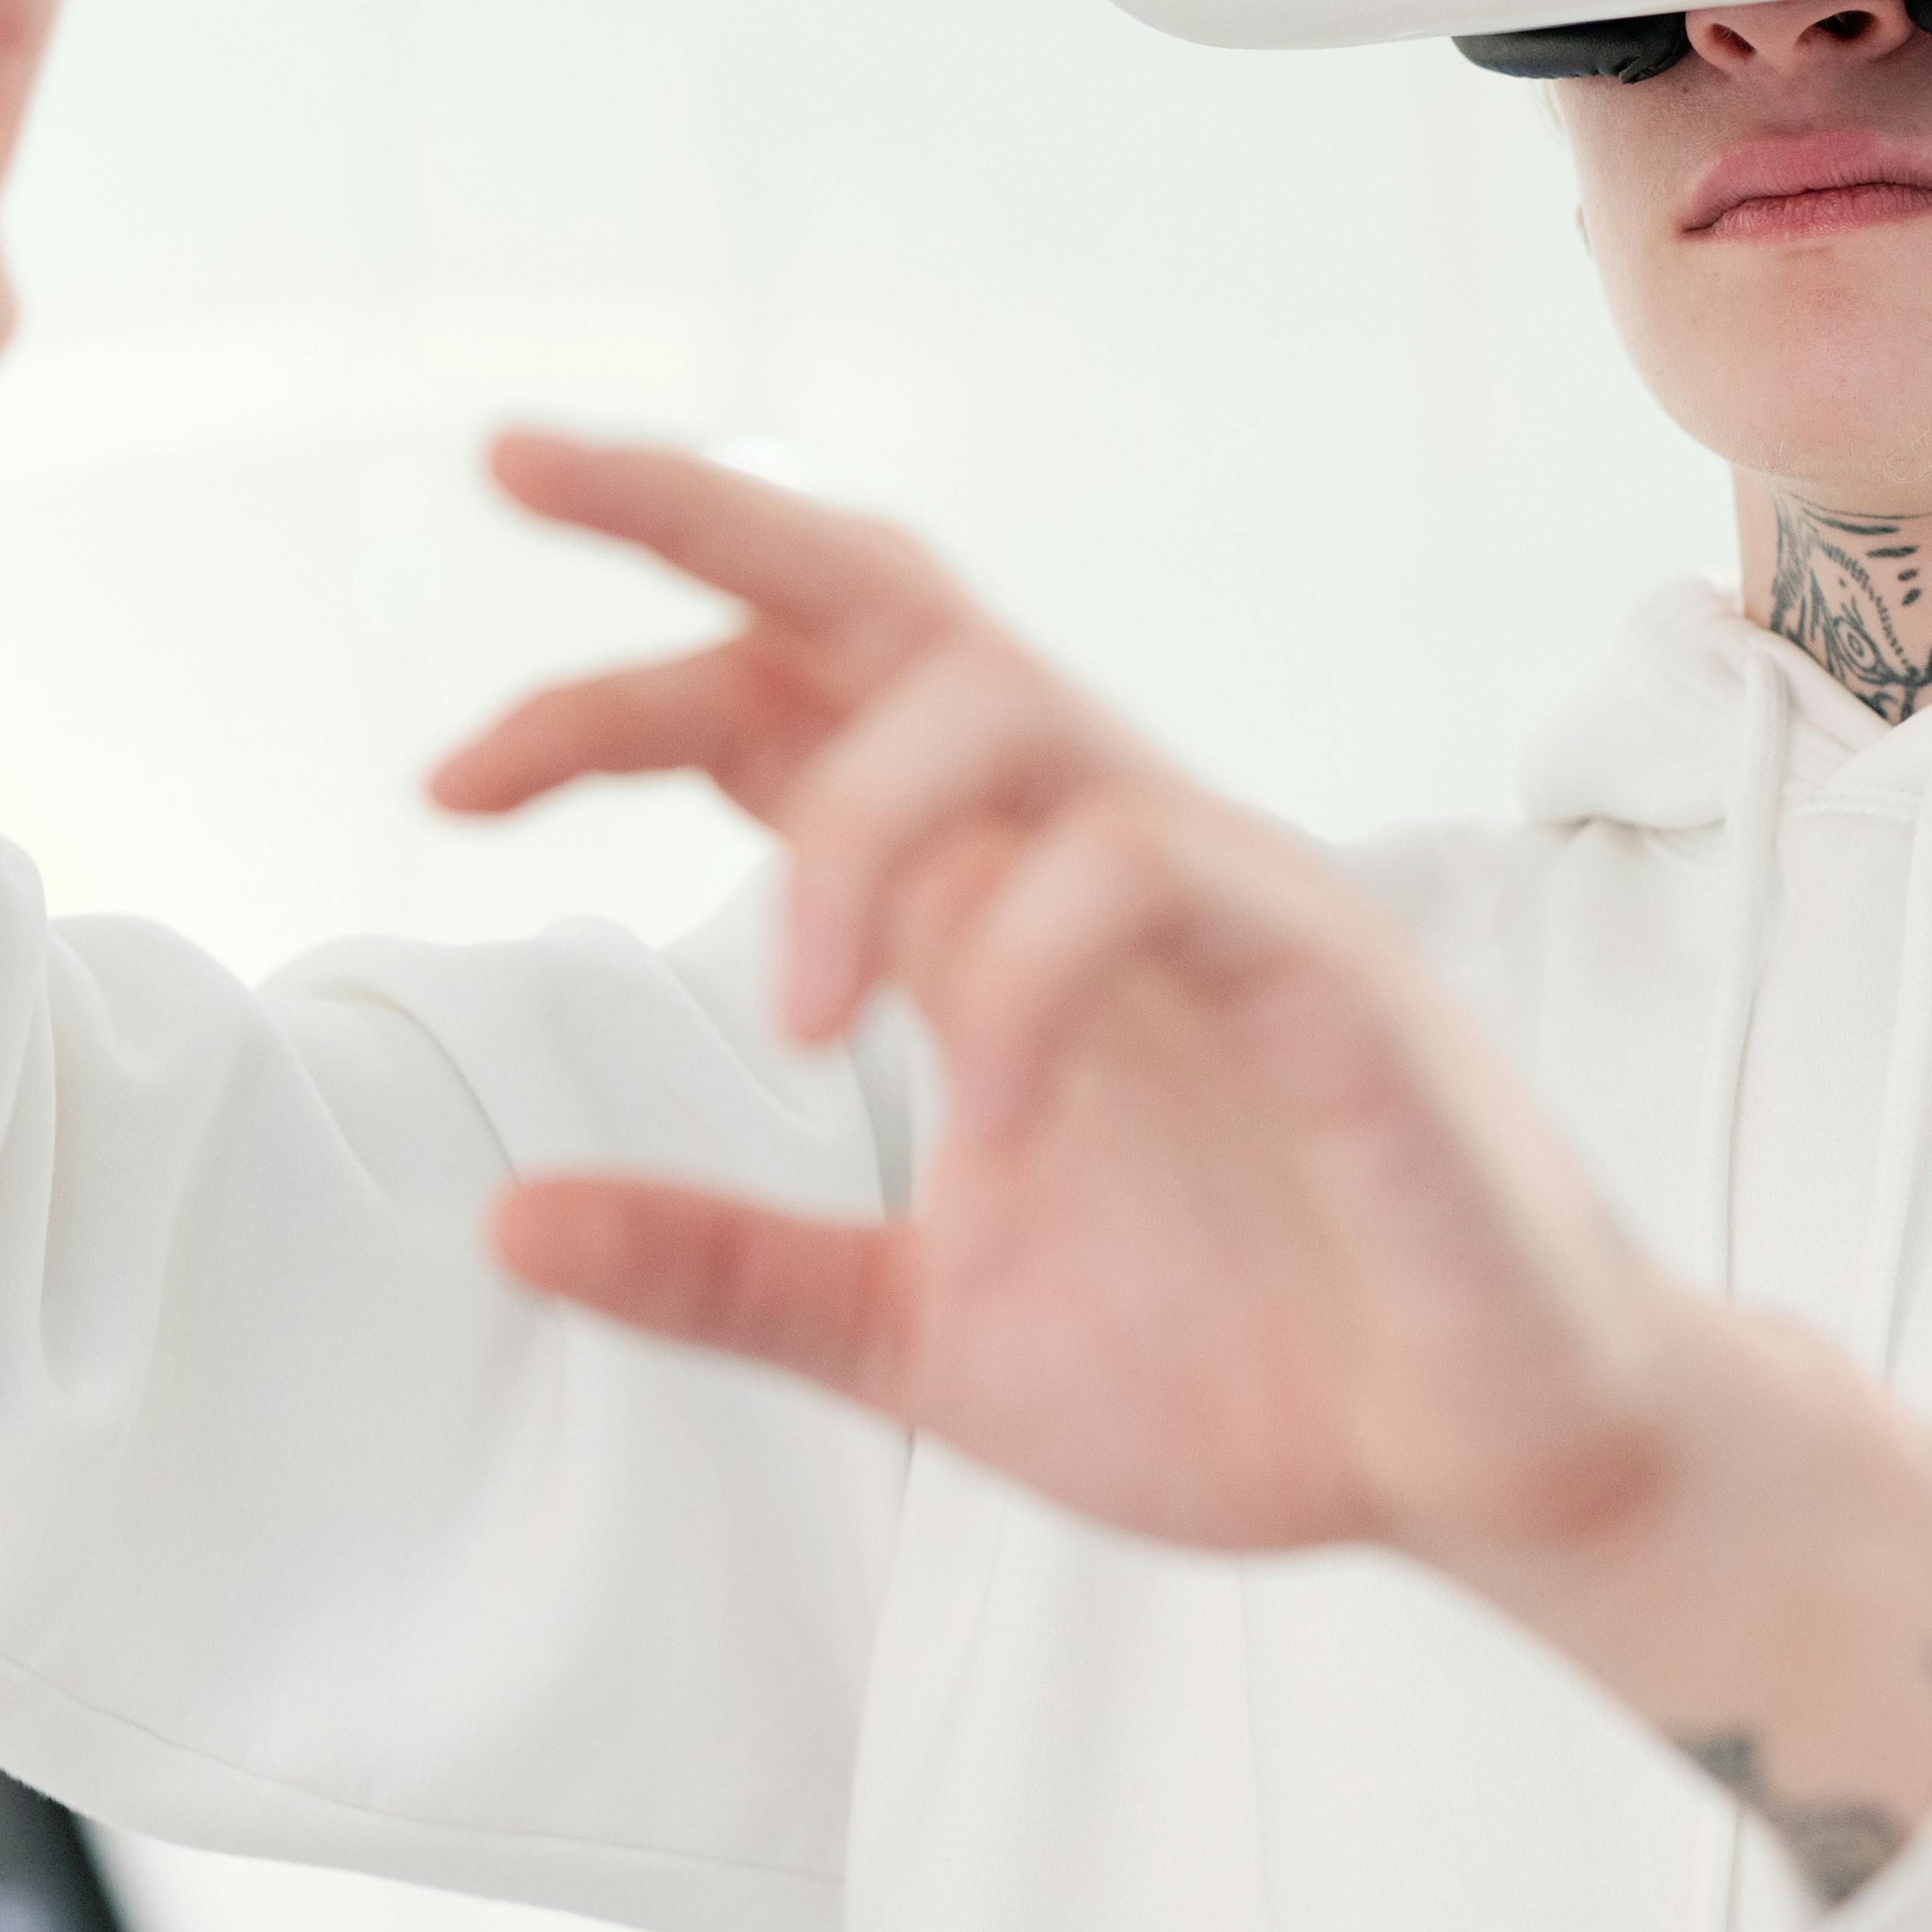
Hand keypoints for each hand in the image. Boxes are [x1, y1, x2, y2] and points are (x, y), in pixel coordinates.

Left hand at [434, 435, 1931, 1881]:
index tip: (441, 783)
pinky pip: (1145, 874)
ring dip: (845, 828)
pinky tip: (985, 1124)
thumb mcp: (921, 1340)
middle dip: (693, 506)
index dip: (607, 699)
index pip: (778, 708)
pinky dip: (1023, 980)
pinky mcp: (1327, 968)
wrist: (1490, 1467)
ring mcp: (1215, 891)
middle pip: (880, 595)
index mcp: (981, 915)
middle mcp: (1080, 857)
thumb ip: (727, 1273)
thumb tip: (502, 1219)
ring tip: (783, 1018)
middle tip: (508, 464)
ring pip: (999, 697)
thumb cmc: (1253, 1373)